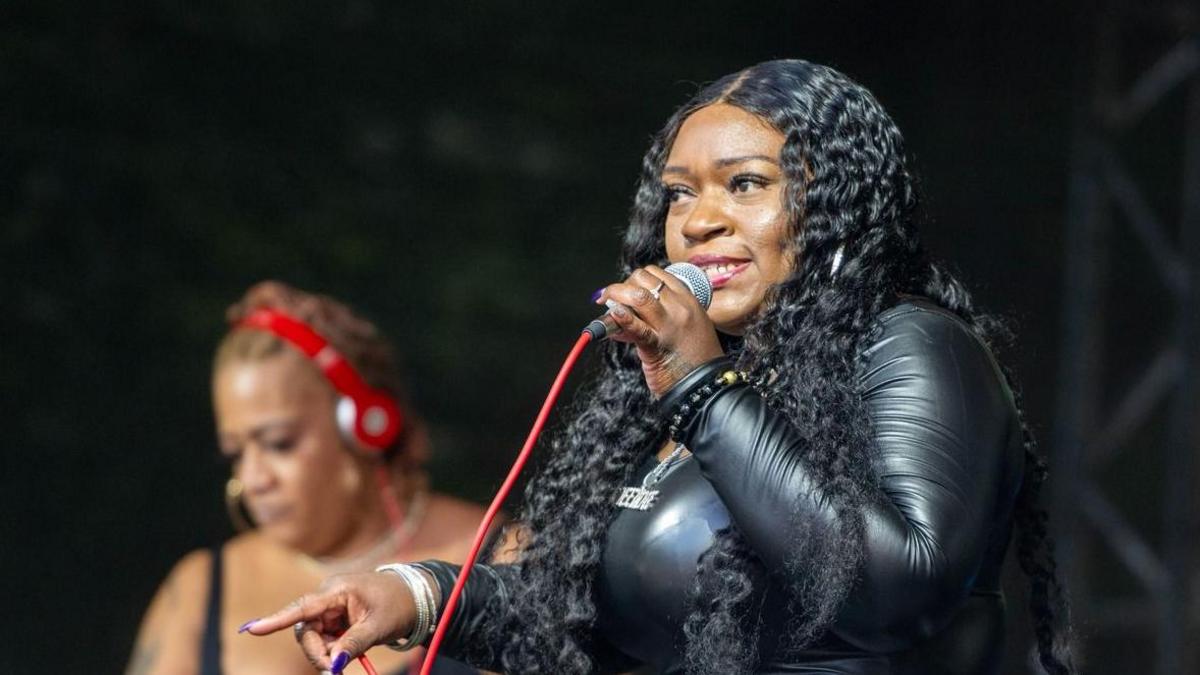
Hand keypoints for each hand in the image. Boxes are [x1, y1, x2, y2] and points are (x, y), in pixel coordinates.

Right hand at [240, 571, 416, 672]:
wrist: (413, 596)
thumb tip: (333, 665)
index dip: (276, 620)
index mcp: (338, 590)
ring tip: (352, 652)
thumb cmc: (397, 603)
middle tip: (336, 669)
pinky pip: (324, 639)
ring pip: (314, 638)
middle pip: (306, 631)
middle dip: (318, 652)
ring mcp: (330, 608)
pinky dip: (334, 649)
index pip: (303, 607)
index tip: (252, 630)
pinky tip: (350, 648)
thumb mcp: (378, 626)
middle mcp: (329, 597)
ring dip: (327, 652)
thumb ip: (353, 644)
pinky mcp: (334, 618)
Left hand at [598, 265, 723, 397]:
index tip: (627, 288)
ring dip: (615, 295)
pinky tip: (614, 314)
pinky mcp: (656, 345)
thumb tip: (630, 310)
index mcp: (688, 301)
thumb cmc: (695, 358)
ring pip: (638, 295)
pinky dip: (622, 318)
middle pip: (643, 279)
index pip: (657, 274)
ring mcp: (669, 326)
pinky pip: (636, 328)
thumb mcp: (689, 326)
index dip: (636, 278)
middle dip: (623, 284)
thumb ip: (664, 314)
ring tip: (607, 303)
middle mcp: (679, 309)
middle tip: (613, 298)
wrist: (704, 385)